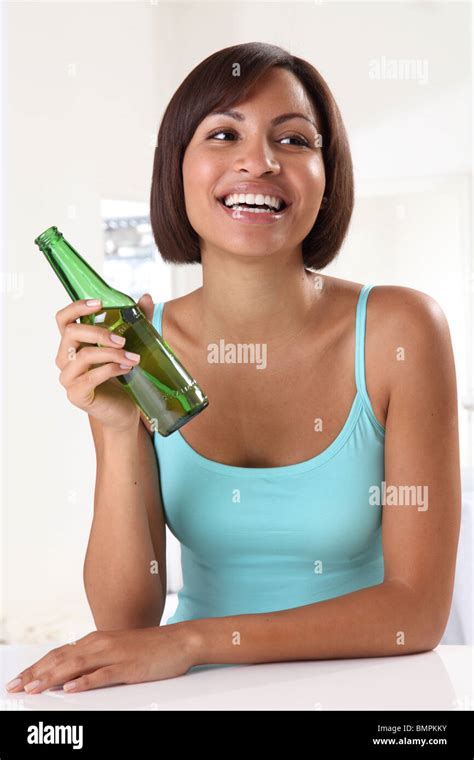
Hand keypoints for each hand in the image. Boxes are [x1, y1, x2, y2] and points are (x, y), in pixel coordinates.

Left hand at [5, 624, 199, 693]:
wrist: (179, 640)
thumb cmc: (149, 648)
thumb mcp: (116, 650)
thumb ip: (94, 660)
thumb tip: (70, 675)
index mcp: (96, 640)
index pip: (59, 654)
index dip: (37, 667)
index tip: (19, 680)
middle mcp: (100, 644)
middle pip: (60, 659)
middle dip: (35, 674)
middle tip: (16, 687)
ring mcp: (113, 654)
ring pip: (75, 666)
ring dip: (51, 678)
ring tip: (33, 689)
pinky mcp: (127, 667)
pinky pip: (102, 675)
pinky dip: (84, 682)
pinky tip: (71, 689)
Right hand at [55, 293, 154, 432]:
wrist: (123, 410)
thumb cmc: (121, 377)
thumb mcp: (129, 346)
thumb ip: (136, 322)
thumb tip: (145, 297)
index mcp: (73, 343)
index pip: (63, 319)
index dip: (77, 307)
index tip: (100, 303)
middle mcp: (64, 358)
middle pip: (71, 333)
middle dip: (100, 332)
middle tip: (123, 340)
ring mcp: (68, 377)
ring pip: (83, 355)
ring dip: (112, 354)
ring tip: (133, 358)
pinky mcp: (76, 394)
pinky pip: (91, 376)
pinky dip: (111, 369)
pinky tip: (127, 369)